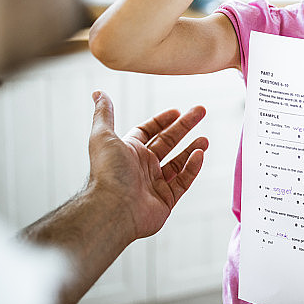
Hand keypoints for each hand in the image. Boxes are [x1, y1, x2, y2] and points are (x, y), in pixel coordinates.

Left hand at [88, 91, 207, 239]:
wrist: (112, 209)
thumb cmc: (107, 173)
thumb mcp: (103, 136)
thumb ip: (104, 114)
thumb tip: (98, 93)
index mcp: (129, 152)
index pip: (148, 132)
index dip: (162, 120)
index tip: (177, 111)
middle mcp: (142, 167)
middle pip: (168, 142)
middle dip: (185, 126)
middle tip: (201, 112)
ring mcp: (154, 184)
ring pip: (178, 163)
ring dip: (192, 149)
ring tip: (205, 139)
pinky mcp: (166, 200)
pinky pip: (183, 181)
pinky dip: (192, 168)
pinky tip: (199, 155)